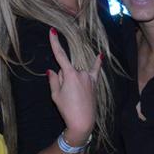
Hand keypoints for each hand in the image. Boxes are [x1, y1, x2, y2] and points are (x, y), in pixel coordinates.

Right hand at [46, 28, 101, 143]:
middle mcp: (81, 72)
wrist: (83, 122)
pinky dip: (97, 63)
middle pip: (66, 68)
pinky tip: (100, 55)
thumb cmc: (67, 109)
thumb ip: (54, 80)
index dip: (55, 43)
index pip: (60, 55)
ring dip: (72, 80)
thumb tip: (52, 70)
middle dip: (62, 77)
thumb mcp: (56, 95)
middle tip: (64, 94)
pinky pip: (95, 70)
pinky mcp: (94, 83)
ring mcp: (89, 77)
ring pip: (76, 72)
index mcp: (70, 74)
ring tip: (73, 97)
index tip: (52, 31)